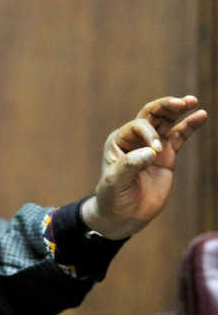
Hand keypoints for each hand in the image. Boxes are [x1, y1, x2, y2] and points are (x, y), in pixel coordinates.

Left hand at [81, 95, 206, 239]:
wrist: (123, 214)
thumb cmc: (113, 196)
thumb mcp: (116, 182)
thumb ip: (131, 166)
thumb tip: (152, 152)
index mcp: (119, 140)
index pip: (138, 125)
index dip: (149, 134)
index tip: (156, 153)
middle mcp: (135, 139)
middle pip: (152, 115)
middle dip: (166, 106)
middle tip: (182, 101)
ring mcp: (152, 146)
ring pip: (166, 123)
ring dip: (178, 110)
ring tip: (192, 100)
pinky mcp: (167, 157)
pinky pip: (179, 137)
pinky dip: (189, 126)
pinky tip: (201, 115)